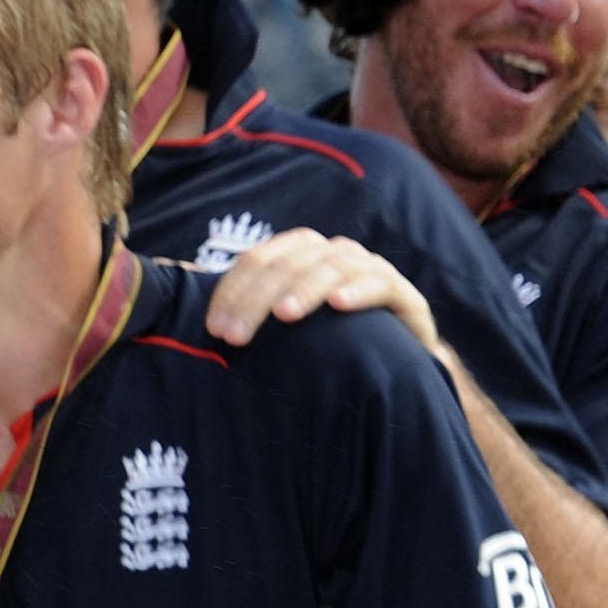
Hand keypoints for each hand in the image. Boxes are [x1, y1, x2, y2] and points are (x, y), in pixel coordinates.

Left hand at [201, 227, 440, 361]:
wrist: (399, 355)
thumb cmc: (332, 336)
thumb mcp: (288, 322)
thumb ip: (253, 312)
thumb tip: (204, 321)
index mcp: (301, 253)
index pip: (257, 259)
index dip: (232, 291)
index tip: (214, 328)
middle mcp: (334, 253)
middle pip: (288, 264)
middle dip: (256, 299)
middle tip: (235, 336)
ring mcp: (370, 269)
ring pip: (331, 267)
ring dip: (304, 290)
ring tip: (283, 314)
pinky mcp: (403, 293)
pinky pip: (380, 283)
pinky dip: (359, 290)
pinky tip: (339, 305)